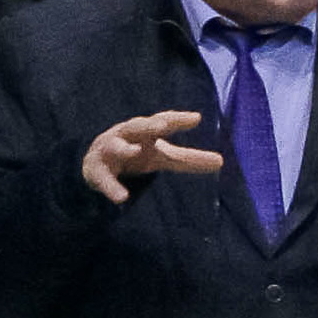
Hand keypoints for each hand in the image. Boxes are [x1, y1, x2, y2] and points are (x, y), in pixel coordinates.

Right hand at [82, 109, 223, 206]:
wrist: (96, 164)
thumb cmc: (135, 154)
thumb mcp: (162, 156)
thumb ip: (189, 158)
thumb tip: (221, 162)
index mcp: (144, 132)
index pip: (162, 122)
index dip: (177, 119)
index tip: (196, 118)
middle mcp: (125, 137)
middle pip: (136, 127)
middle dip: (148, 125)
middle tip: (162, 124)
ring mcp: (108, 152)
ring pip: (114, 147)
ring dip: (123, 148)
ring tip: (136, 151)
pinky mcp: (96, 171)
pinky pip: (102, 179)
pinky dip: (110, 187)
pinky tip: (121, 198)